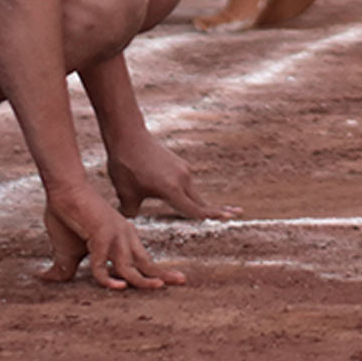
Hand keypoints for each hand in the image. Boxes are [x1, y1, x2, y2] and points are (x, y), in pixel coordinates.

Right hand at [38, 185, 185, 290]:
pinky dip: (109, 278)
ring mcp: (113, 235)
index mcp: (122, 237)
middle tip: (182, 281)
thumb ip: (66, 267)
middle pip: (146, 262)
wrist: (63, 192)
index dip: (156, 272)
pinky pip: (104, 265)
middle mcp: (123, 236)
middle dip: (163, 275)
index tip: (170, 280)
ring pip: (131, 267)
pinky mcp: (100, 235)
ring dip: (143, 281)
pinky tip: (116, 286)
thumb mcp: (69, 250)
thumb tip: (49, 278)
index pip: (143, 259)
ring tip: (157, 288)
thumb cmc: (66, 219)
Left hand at [108, 135, 236, 219]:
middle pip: (199, 201)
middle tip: (236, 212)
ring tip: (196, 204)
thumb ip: (132, 212)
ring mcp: (182, 169)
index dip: (212, 215)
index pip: (195, 209)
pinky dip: (184, 191)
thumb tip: (131, 223)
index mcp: (172, 189)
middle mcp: (182, 178)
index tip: (230, 216)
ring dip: (193, 201)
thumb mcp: (126, 194)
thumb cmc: (126, 166)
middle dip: (215, 209)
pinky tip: (173, 191)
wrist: (128, 136)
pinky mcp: (179, 163)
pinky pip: (185, 182)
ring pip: (191, 191)